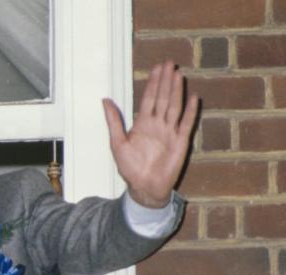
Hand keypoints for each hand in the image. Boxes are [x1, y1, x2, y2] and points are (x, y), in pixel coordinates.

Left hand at [103, 60, 198, 207]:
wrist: (144, 187)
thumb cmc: (130, 167)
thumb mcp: (117, 143)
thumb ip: (114, 121)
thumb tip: (105, 100)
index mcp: (142, 124)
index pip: (149, 98)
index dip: (153, 83)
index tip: (157, 68)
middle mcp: (157, 124)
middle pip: (163, 98)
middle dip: (165, 81)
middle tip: (169, 63)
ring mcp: (170, 131)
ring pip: (175, 106)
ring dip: (177, 91)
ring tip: (179, 75)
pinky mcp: (180, 141)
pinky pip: (187, 123)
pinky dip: (191, 111)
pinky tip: (193, 97)